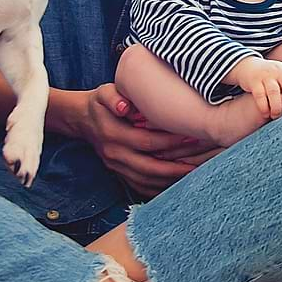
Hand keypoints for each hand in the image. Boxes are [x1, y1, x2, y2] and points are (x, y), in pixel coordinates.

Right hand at [76, 84, 201, 196]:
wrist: (82, 119)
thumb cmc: (99, 103)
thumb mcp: (103, 93)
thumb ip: (112, 96)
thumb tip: (123, 106)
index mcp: (113, 135)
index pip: (147, 142)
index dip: (170, 141)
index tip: (190, 136)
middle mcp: (115, 154)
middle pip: (149, 167)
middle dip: (175, 168)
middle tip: (199, 164)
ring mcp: (116, 167)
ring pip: (146, 181)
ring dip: (169, 180)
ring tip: (193, 175)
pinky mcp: (118, 173)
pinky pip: (140, 186)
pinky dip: (158, 188)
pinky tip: (176, 184)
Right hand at [227, 57, 281, 118]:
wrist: (247, 66)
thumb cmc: (268, 77)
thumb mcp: (281, 75)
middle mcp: (278, 71)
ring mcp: (265, 75)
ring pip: (274, 91)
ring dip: (276, 107)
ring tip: (275, 115)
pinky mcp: (253, 81)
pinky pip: (259, 95)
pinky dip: (263, 107)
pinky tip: (265, 113)